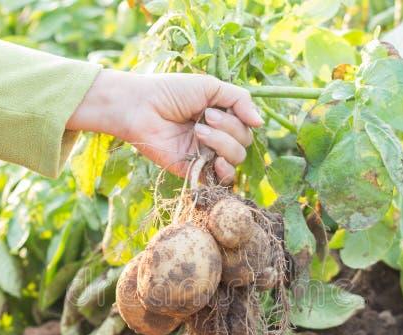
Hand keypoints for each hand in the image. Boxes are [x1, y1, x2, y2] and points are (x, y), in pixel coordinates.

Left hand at [67, 69, 262, 182]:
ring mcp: (207, 156)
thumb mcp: (211, 87)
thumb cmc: (171, 92)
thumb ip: (240, 100)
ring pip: (235, 159)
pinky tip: (216, 161)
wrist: (142, 108)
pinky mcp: (195, 172)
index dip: (240, 119)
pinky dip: (225, 171)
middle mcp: (217, 138)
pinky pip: (222, 180)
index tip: (217, 108)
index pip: (247, 126)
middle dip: (229, 129)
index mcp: (221, 118)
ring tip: (198, 132)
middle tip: (205, 117)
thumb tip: (261, 123)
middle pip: (244, 143)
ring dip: (222, 144)